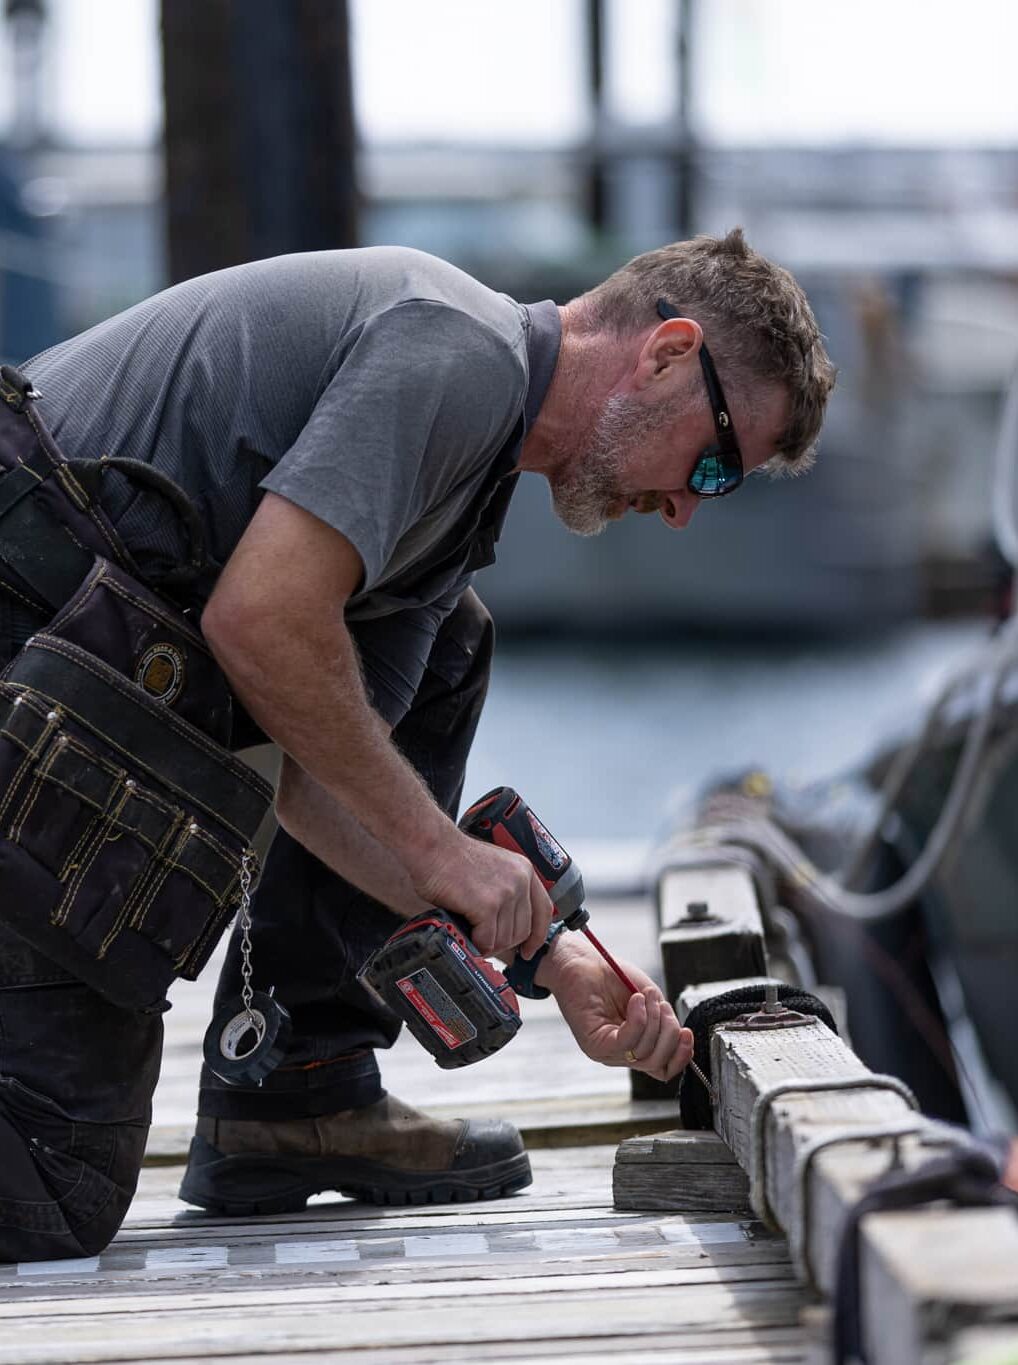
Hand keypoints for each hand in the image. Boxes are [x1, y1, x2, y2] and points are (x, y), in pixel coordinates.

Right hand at [414, 829, 553, 959]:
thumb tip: (507, 924)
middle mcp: (520, 881)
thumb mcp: (493, 867)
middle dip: (504, 943)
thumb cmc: (453, 858)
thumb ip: (506, 890)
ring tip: (471, 936)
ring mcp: (505, 893)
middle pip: (523, 930)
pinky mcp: (487, 905)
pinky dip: (476, 944)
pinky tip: (465, 933)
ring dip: (487, 944)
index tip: (528, 950)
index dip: (537, 935)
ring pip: (505, 939)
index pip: (543, 910)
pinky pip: (487, 940)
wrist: (432, 846)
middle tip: (485, 942)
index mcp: (525, 870)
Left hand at [538, 934, 692, 1083]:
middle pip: (658, 1063)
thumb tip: (679, 1038)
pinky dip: (637, 1020)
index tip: (687, 1034)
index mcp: (636, 1046)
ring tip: (644, 996)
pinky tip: (635, 1000)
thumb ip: (665, 1022)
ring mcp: (607, 1053)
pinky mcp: (594, 1046)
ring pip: (644, 1053)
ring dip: (653, 1020)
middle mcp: (621, 1055)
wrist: (583, 961)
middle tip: (661, 1004)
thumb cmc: (613, 976)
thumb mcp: (649, 1001)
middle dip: (669, 1032)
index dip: (681, 1057)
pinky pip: (626, 1044)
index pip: (663, 1068)